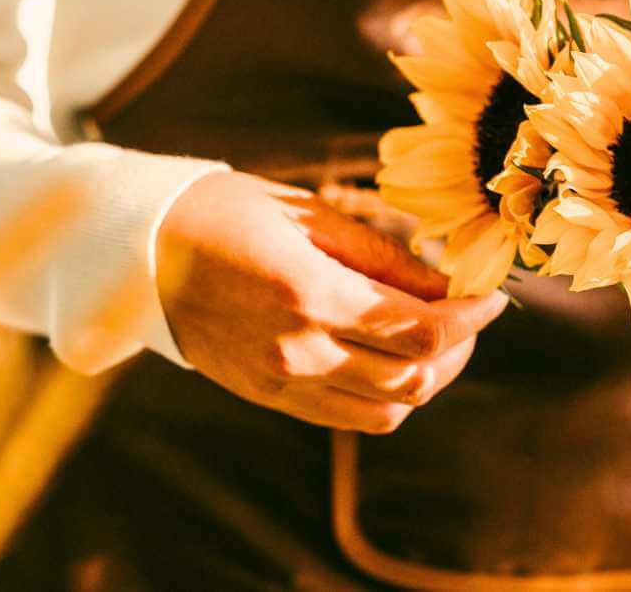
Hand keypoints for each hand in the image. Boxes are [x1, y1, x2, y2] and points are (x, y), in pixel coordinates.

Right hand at [155, 172, 509, 433]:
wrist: (137, 254)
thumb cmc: (225, 213)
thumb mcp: (309, 216)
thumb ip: (384, 257)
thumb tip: (450, 285)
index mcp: (309, 293)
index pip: (422, 330)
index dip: (473, 317)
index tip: (494, 295)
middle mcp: (298, 350)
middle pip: (416, 376)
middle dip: (461, 347)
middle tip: (472, 313)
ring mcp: (281, 382)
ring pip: (388, 409)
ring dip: (428, 378)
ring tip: (438, 339)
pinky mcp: (269, 397)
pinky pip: (350, 417)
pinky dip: (387, 394)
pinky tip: (392, 356)